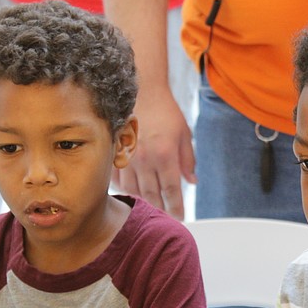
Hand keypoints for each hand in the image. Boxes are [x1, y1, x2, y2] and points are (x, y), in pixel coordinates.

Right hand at [112, 90, 194, 219]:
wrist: (143, 91)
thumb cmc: (165, 111)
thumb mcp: (184, 135)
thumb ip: (188, 160)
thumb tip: (192, 181)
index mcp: (165, 155)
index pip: (172, 190)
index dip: (176, 207)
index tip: (180, 216)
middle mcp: (145, 160)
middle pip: (152, 195)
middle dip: (160, 208)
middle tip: (166, 215)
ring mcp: (127, 157)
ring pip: (133, 190)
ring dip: (143, 200)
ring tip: (151, 205)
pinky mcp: (115, 153)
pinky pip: (118, 179)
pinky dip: (126, 188)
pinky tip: (133, 191)